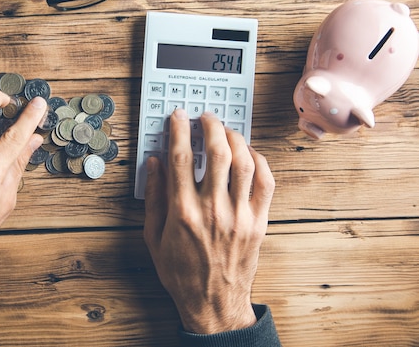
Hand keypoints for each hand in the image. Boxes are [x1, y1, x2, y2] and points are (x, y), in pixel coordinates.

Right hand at [143, 109, 274, 333]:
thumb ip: (153, 197)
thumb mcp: (154, 237)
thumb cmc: (181, 272)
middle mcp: (214, 210)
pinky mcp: (259, 222)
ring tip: (225, 130)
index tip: (178, 117)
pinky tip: (249, 153)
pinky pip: (266, 183)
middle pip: (217, 153)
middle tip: (205, 117)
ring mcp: (240, 216)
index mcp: (183, 213)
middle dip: (210, 126)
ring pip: (244, 163)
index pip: (182, 159)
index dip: (179, 131)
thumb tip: (154, 163)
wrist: (213, 303)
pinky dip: (260, 161)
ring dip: (235, 138)